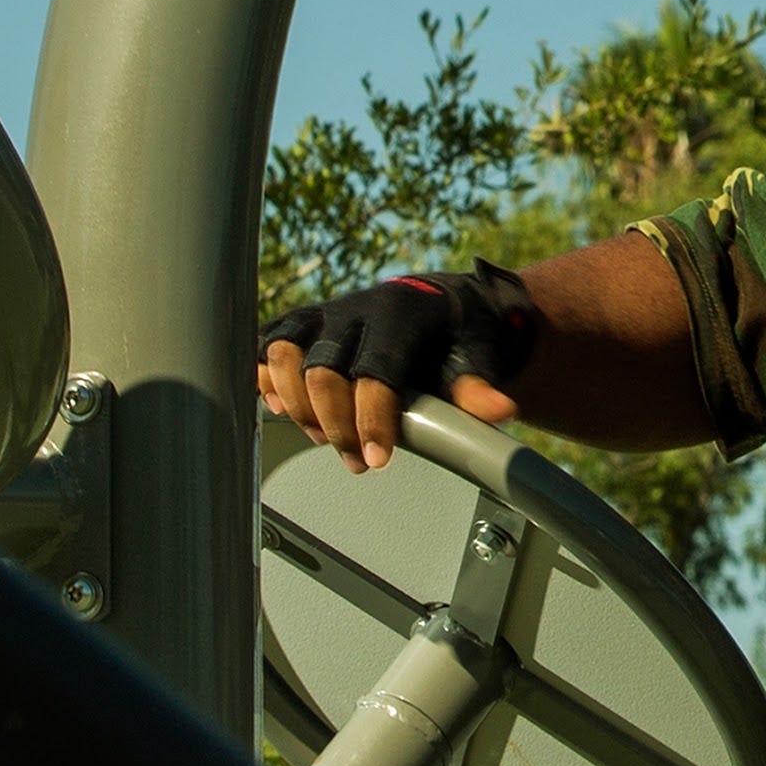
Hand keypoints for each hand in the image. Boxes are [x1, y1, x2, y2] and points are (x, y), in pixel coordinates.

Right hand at [255, 266, 540, 471]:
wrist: (438, 304)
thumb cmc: (456, 337)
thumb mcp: (475, 359)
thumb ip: (478, 387)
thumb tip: (500, 411)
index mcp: (400, 314)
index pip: (376, 369)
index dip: (371, 418)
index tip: (375, 461)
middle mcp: (355, 309)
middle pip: (323, 368)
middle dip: (334, 424)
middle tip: (355, 461)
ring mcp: (323, 315)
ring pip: (285, 353)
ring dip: (296, 404)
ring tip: (321, 438)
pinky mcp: (301, 324)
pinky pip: (266, 346)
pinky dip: (265, 379)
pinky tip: (282, 410)